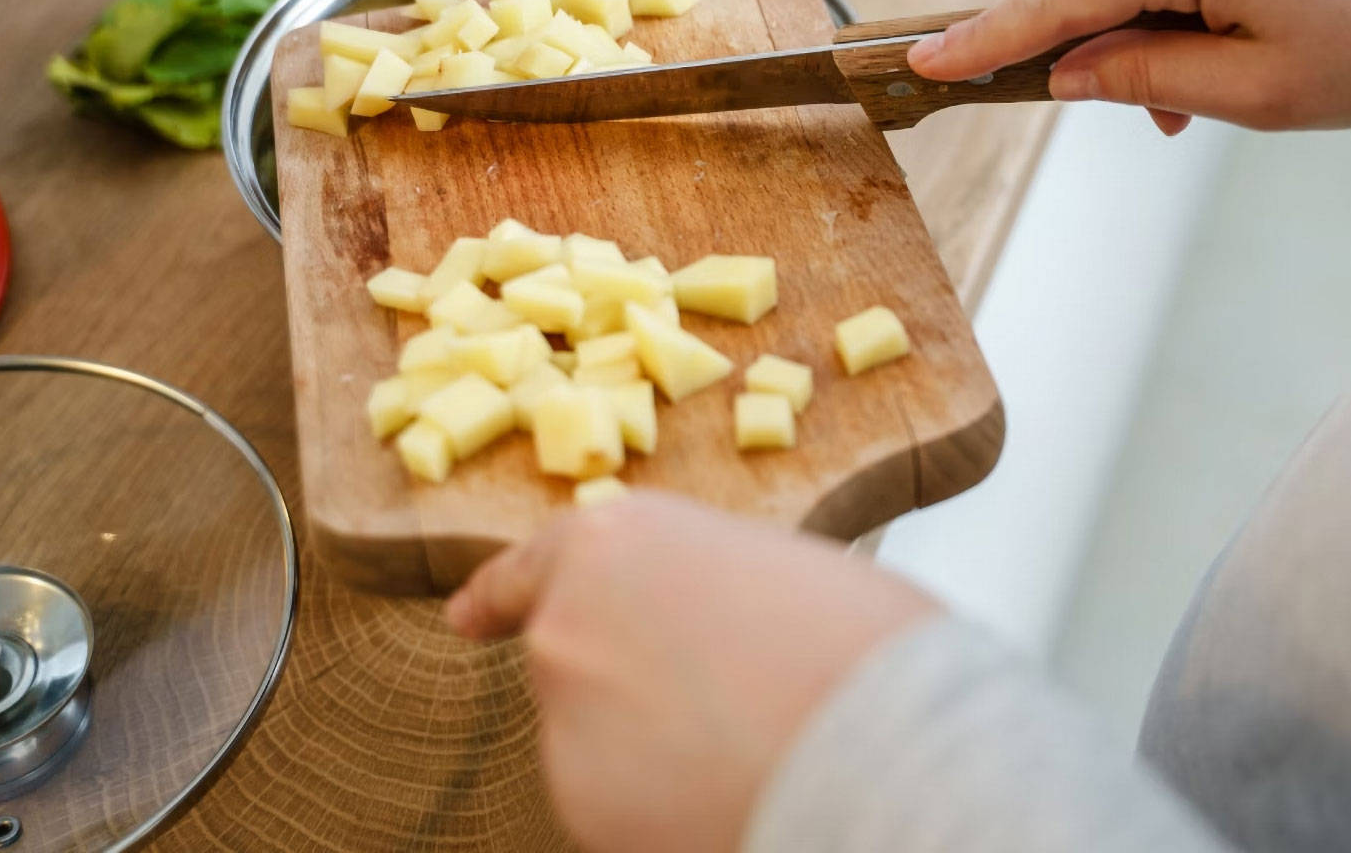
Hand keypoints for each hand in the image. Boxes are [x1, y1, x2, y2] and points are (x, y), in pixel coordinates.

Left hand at [446, 492, 938, 852]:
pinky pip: (615, 805)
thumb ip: (691, 592)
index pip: (528, 570)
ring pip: (595, 743)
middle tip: (724, 698)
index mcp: (613, 541)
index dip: (497, 597)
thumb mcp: (767, 570)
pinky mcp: (580, 805)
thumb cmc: (854, 640)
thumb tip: (683, 637)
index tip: (467, 619)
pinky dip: (657, 809)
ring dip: (648, 751)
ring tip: (746, 743)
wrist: (883, 738)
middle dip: (627, 686)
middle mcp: (563, 623)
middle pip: (574, 662)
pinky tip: (727, 789)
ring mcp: (562, 720)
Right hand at [908, 0, 1350, 133]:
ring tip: (1162, 109)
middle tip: (1003, 93)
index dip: (987, 35)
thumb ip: (1146, 79)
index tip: (923, 61)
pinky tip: (1188, 75)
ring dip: (1112, 34)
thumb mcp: (1259, 91)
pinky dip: (1154, 13)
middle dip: (1044, 37)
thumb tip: (1068, 75)